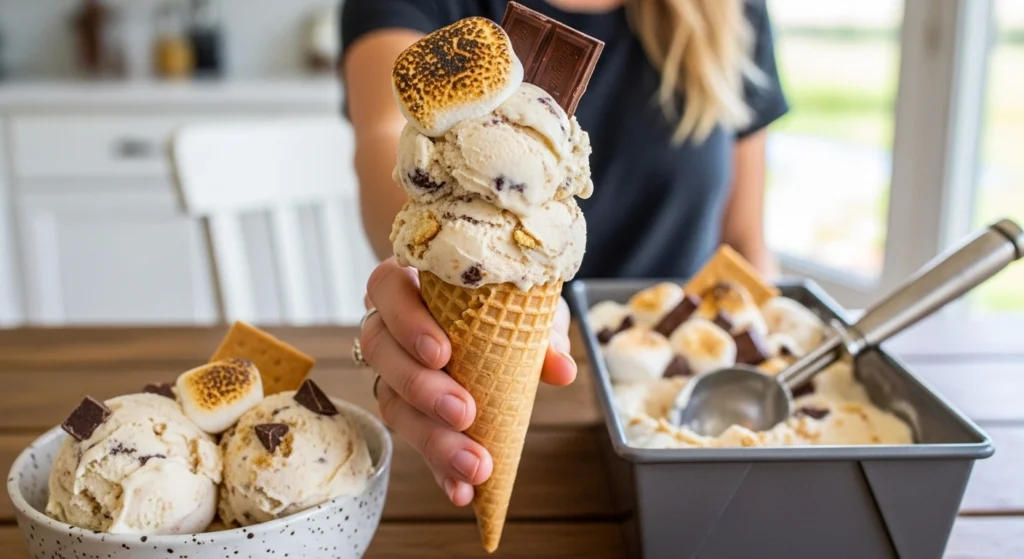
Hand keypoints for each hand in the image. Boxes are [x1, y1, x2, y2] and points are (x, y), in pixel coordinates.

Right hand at [359, 258, 576, 505]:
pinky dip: (439, 468)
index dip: (408, 321)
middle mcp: (387, 321)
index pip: (387, 289)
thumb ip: (539, 329)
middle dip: (421, 388)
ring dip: (431, 439)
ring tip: (473, 465)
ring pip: (391, 400)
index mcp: (408, 281)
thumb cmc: (501, 297)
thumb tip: (561, 369)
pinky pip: (412, 438)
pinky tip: (462, 491)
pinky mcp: (404, 407)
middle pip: (381, 351)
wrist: (491, 309)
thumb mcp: (525, 302)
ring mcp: (390, 367)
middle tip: (464, 413)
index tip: (442, 352)